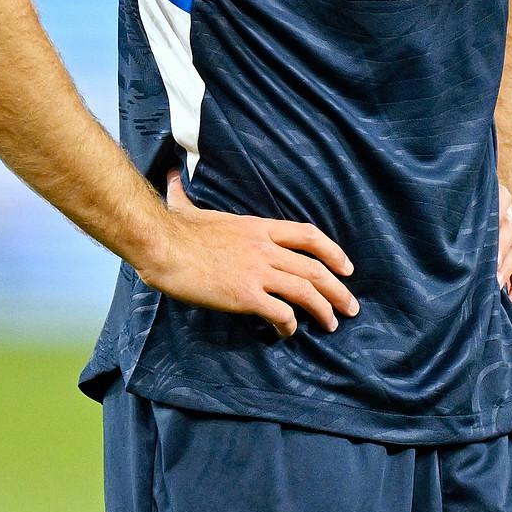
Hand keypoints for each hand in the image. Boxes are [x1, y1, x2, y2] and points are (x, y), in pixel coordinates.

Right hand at [139, 170, 358, 338]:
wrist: (162, 244)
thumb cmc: (174, 229)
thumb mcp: (191, 209)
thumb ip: (188, 198)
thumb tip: (172, 179)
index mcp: (259, 228)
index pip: (308, 235)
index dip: (333, 252)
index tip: (347, 268)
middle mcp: (265, 248)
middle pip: (315, 268)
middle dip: (338, 290)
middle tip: (350, 307)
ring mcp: (257, 271)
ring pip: (306, 291)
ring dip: (323, 310)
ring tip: (331, 324)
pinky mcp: (245, 295)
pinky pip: (279, 312)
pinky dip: (289, 325)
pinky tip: (286, 333)